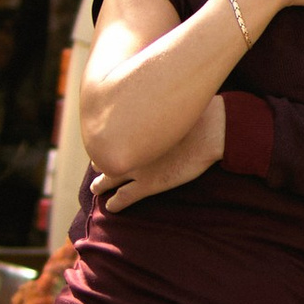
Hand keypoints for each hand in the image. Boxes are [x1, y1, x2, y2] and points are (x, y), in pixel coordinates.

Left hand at [99, 99, 224, 210]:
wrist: (208, 131)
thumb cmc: (195, 111)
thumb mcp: (169, 99)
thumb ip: (156, 103)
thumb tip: (157, 96)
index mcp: (129, 126)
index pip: (107, 133)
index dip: (104, 138)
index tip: (104, 138)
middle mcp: (128, 147)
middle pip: (104, 155)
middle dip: (100, 159)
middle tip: (96, 162)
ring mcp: (136, 168)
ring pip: (108, 179)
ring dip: (100, 184)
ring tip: (95, 188)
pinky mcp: (148, 184)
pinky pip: (123, 198)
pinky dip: (115, 204)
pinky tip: (111, 207)